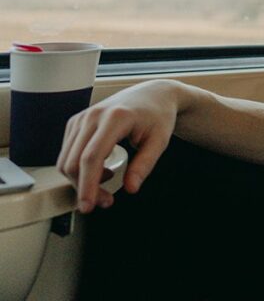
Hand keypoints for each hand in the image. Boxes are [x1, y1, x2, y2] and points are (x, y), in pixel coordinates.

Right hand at [57, 79, 180, 212]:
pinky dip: (79, 168)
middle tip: (106, 201)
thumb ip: (145, 165)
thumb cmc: (158, 116)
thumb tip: (130, 188)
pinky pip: (68, 153)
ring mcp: (81, 118)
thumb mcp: (159, 141)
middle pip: (74, 162)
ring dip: (80, 180)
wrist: (153, 95)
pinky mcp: (76, 122)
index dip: (87, 185)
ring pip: (66, 160)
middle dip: (85, 188)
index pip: (92, 157)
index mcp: (115, 118)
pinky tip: (102, 169)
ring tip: (108, 183)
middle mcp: (93, 115)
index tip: (89, 206)